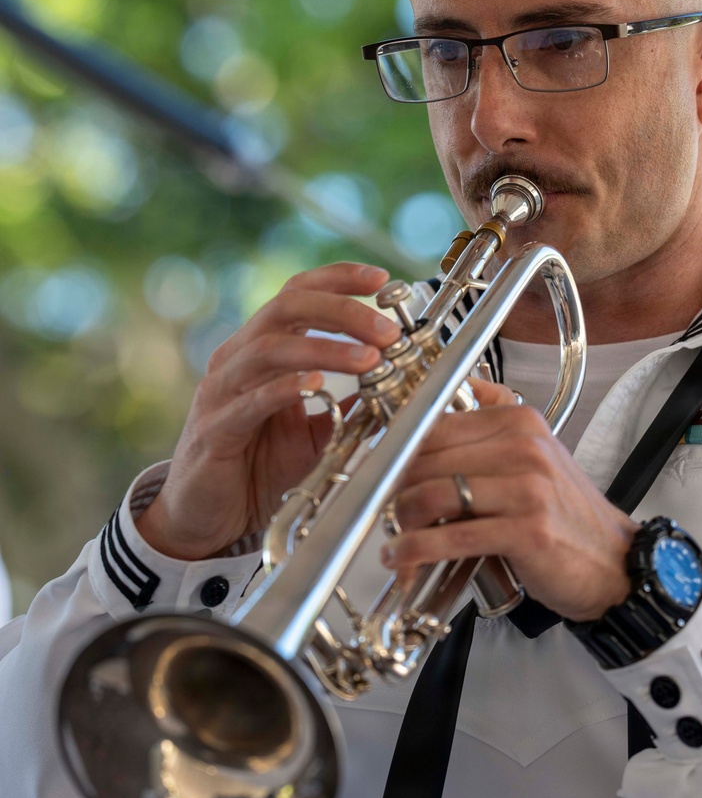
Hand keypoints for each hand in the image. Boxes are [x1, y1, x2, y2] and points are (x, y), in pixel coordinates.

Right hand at [137, 263, 401, 559]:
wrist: (206, 518)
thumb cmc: (258, 470)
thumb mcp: (316, 432)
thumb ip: (349, 406)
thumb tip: (399, 385)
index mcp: (262, 350)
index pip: (297, 294)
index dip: (337, 279)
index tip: (381, 278)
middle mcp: (238, 360)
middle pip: (287, 308)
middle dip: (343, 311)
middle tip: (387, 330)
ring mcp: (221, 392)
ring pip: (270, 349)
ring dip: (325, 349)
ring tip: (370, 359)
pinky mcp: (215, 431)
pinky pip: (249, 401)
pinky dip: (284, 388)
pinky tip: (316, 385)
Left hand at [381, 381, 636, 621]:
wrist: (614, 562)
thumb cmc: (565, 515)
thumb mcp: (535, 455)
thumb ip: (490, 428)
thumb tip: (443, 404)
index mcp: (520, 421)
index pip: (435, 424)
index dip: (399, 452)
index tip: (382, 473)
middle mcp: (523, 446)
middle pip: (428, 459)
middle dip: (394, 490)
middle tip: (384, 513)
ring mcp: (527, 488)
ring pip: (433, 496)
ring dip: (401, 522)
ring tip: (395, 538)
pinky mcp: (526, 531)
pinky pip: (452, 537)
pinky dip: (417, 550)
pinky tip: (402, 558)